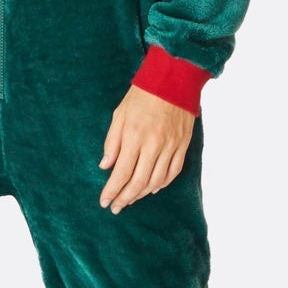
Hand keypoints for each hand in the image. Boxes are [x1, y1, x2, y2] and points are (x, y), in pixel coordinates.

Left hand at [98, 83, 194, 212]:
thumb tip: (105, 166)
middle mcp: (153, 145)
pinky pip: (173, 172)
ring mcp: (170, 146)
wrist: (174, 79)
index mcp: (134, 136)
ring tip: (130, 199)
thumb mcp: (119, 114)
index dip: (112, 190)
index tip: (104, 201)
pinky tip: (152, 189)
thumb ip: (111, 142)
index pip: (121, 173)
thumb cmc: (142, 95)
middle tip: (116, 207)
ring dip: (141, 194)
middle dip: (125, 198)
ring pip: (156, 181)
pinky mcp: (182, 145)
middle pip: (138, 182)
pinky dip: (162, 184)